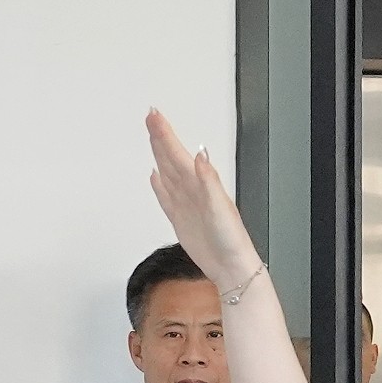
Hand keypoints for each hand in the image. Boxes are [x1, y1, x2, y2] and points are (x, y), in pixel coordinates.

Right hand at [142, 110, 269, 303]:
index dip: (165, 134)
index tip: (154, 116)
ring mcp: (186, 204)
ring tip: (152, 137)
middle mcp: (192, 191)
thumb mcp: (221, 208)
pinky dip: (158, 185)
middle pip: (171, 158)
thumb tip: (201, 155)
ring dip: (159, 155)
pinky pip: (165, 197)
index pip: (177, 153)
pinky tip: (154, 177)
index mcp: (200, 184)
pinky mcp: (180, 219)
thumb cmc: (230, 239)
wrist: (230, 266)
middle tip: (151, 117)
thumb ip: (209, 181)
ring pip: (167, 173)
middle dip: (160, 137)